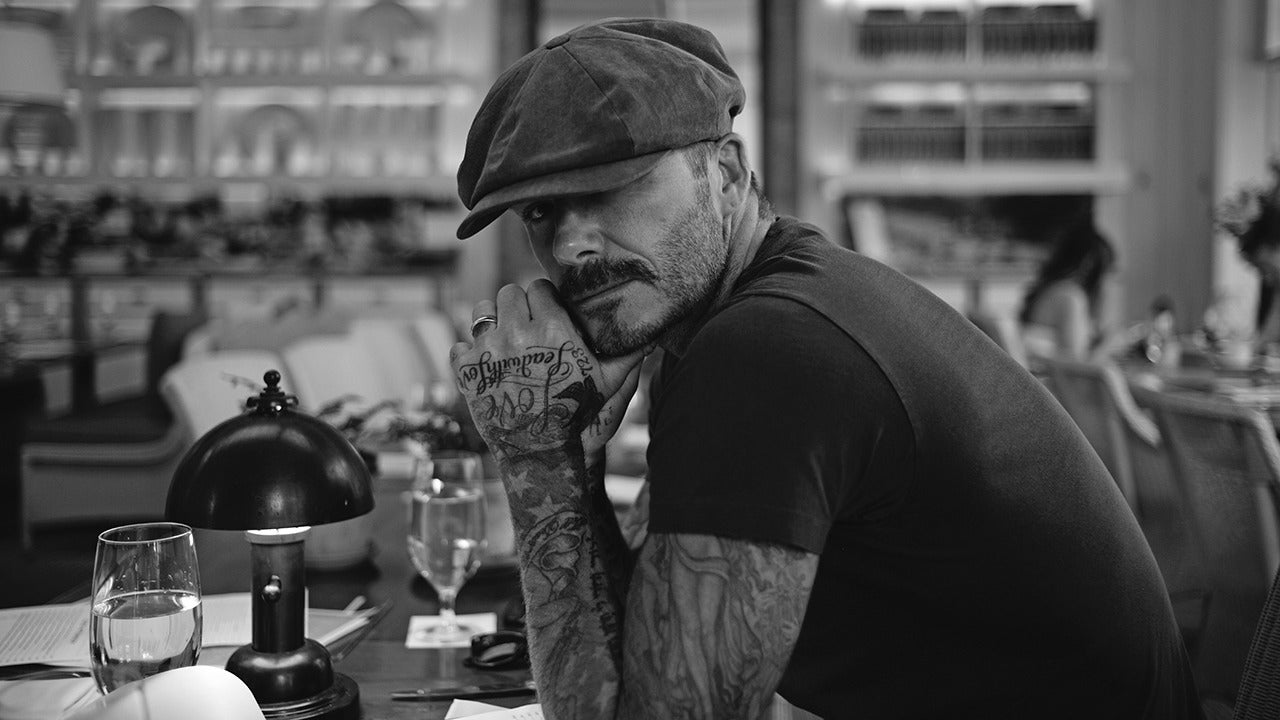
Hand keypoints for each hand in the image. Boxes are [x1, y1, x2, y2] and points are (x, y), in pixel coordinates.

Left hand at [450, 280, 646, 463]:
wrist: (540, 453)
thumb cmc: (577, 416)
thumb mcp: (609, 384)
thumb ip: (629, 355)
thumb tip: (652, 336)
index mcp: (550, 328)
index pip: (539, 287)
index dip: (543, 298)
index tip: (545, 311)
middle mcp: (516, 333)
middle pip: (508, 292)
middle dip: (517, 305)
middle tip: (524, 324)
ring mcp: (488, 351)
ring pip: (480, 311)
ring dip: (490, 321)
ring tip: (502, 339)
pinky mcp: (467, 371)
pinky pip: (459, 346)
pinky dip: (470, 355)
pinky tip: (486, 367)